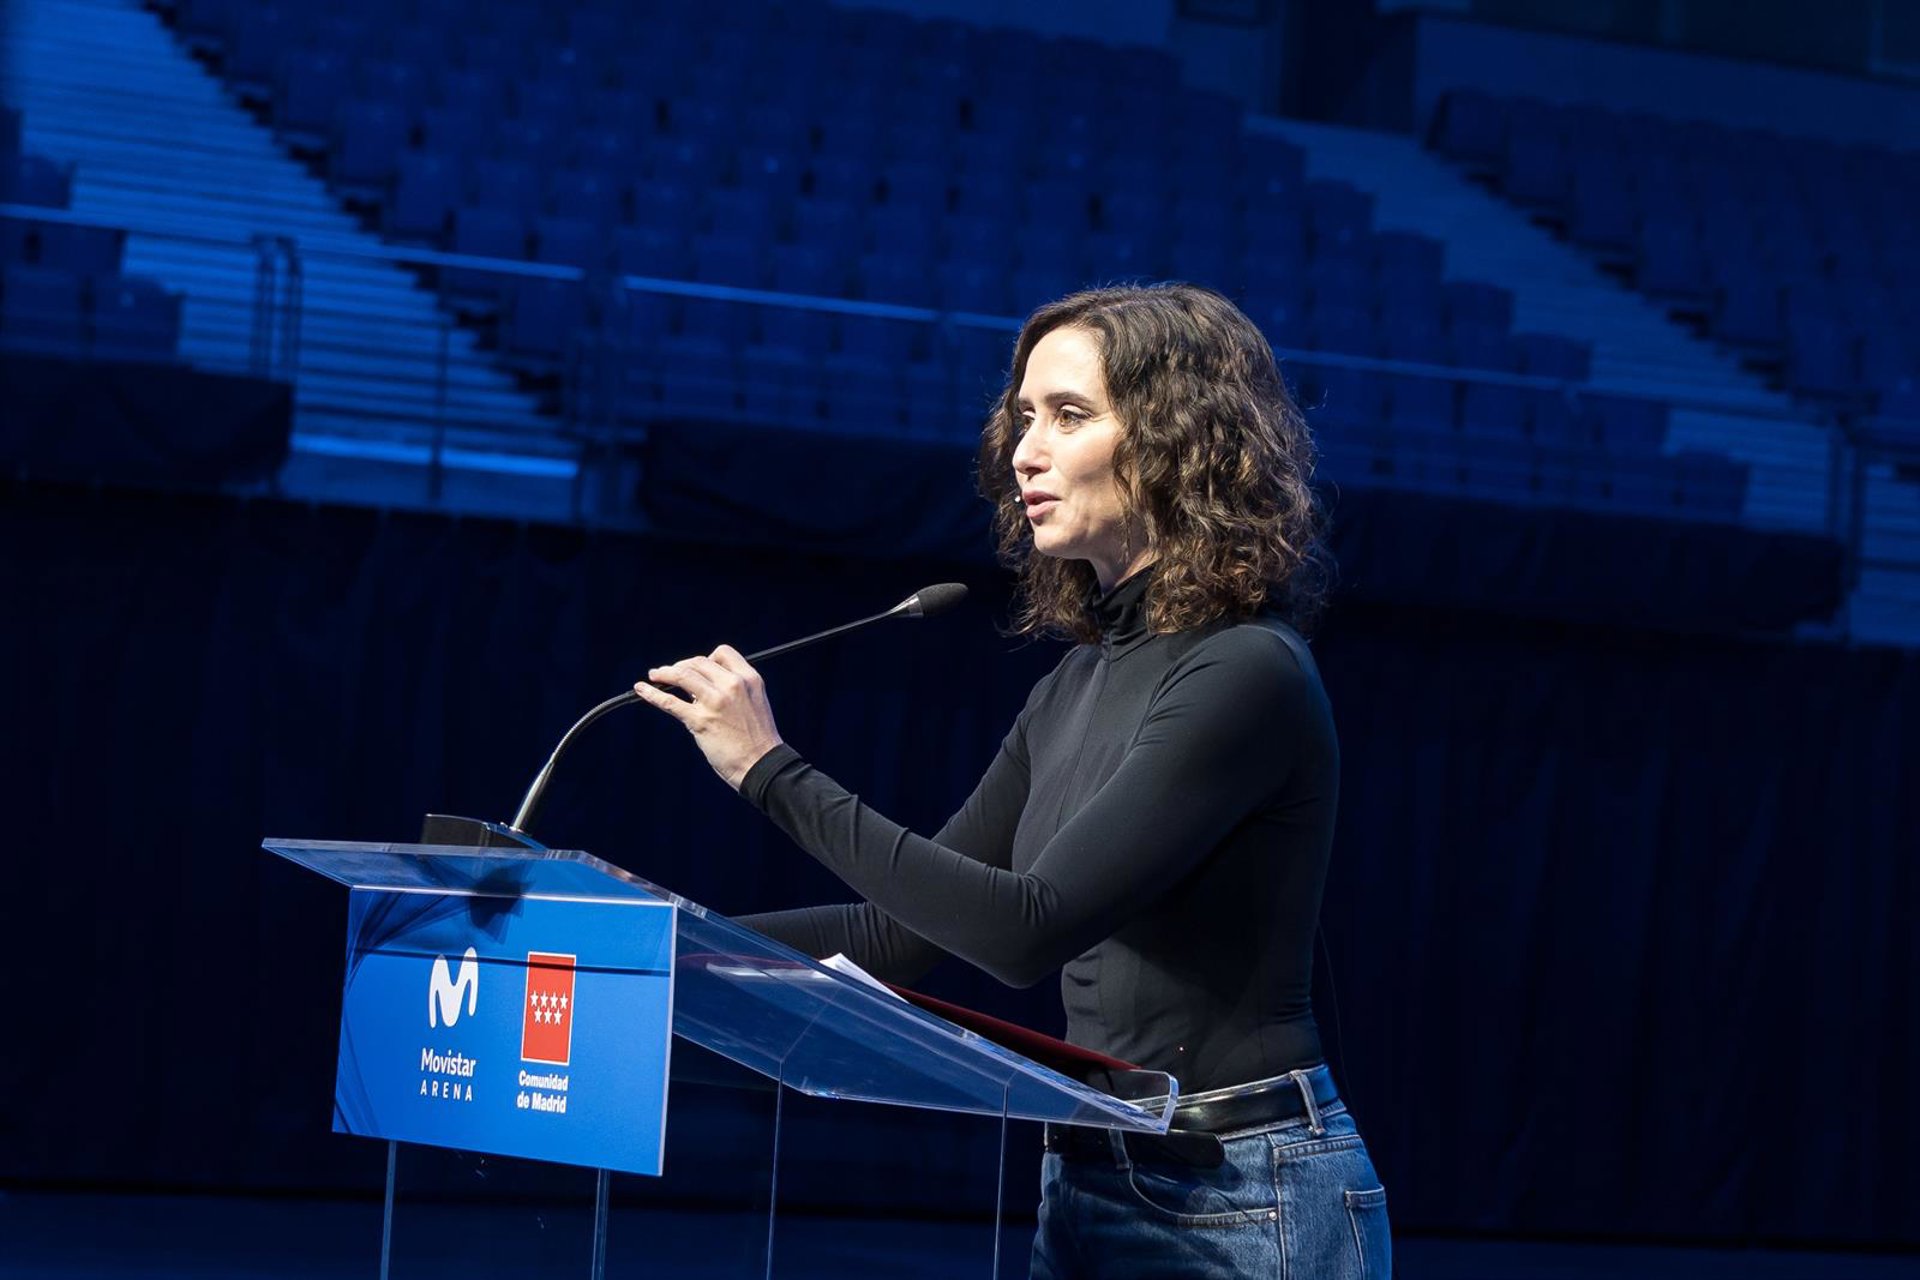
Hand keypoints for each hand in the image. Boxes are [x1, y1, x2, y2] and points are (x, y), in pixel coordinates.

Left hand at [632, 645, 783, 790]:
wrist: (761, 764)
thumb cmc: (757, 739)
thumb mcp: (754, 703)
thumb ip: (733, 690)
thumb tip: (698, 688)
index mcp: (748, 679)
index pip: (722, 653)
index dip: (705, 658)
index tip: (696, 668)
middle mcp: (732, 685)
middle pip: (698, 662)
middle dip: (681, 666)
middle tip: (669, 673)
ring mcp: (715, 701)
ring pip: (682, 675)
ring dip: (664, 673)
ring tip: (654, 676)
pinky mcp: (700, 720)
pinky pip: (669, 702)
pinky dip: (652, 694)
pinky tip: (641, 690)